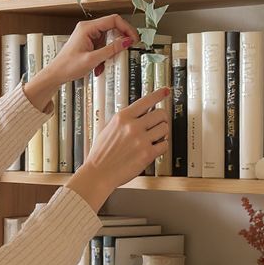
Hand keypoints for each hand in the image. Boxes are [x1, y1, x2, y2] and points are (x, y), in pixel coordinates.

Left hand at [22, 14, 138, 111]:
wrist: (55, 75)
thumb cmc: (67, 66)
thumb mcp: (92, 59)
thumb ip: (111, 49)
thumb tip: (127, 41)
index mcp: (87, 28)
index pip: (113, 20)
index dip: (126, 28)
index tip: (133, 39)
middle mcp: (87, 28)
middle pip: (113, 28)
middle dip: (119, 42)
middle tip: (125, 51)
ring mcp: (88, 36)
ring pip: (109, 39)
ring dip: (110, 52)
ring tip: (104, 64)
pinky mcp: (88, 43)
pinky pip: (103, 46)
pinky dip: (104, 56)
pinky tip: (98, 67)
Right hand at [66, 86, 171, 211]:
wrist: (98, 173)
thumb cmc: (101, 154)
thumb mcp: (108, 129)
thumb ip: (124, 120)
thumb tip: (139, 112)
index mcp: (122, 117)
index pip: (146, 100)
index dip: (159, 94)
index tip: (165, 91)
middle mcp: (132, 126)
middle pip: (161, 113)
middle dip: (162, 119)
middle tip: (159, 123)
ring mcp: (141, 140)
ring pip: (165, 128)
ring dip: (163, 133)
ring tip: (155, 138)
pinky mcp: (147, 154)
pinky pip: (165, 145)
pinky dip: (162, 146)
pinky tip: (154, 148)